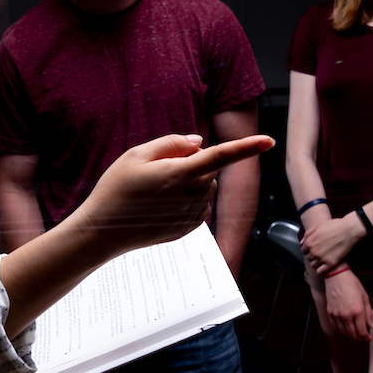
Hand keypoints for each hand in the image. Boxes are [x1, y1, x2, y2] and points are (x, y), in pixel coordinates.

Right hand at [75, 133, 273, 252]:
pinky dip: (185, 200)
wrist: (102, 232)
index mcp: (181, 173)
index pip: (221, 155)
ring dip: (188, 182)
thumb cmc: (116, 189)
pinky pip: (198, 205)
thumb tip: (200, 142)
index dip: (247, 146)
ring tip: (154, 191)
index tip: (270, 141)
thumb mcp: (137, 155)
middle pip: (207, 168)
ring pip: (203, 187)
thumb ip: (172, 142)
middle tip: (156, 170)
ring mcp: (192, 215)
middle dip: (191, 162)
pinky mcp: (189, 228)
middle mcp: (192, 195)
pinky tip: (159, 206)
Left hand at [300, 214, 363, 275]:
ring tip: (324, 259)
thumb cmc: (335, 226)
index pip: (304, 251)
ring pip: (313, 265)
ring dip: (317, 263)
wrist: (349, 230)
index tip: (314, 249)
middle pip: (309, 258)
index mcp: (310, 242)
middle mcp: (314, 251)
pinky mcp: (330, 263)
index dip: (309, 250)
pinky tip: (326, 266)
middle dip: (313, 256)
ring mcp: (322, 258)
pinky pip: (320, 272)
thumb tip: (301, 242)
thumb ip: (308, 234)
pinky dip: (322, 270)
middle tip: (322, 253)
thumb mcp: (318, 226)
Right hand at [324, 269, 372, 341]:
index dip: (367, 338)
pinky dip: (341, 331)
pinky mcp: (330, 313)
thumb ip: (368, 313)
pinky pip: (335, 328)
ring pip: (344, 333)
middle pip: (353, 335)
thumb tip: (371, 326)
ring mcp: (337, 315)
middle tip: (363, 337)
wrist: (336, 276)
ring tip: (356, 333)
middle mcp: (346, 315)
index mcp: (357, 311)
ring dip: (351, 336)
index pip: (362, 332)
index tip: (369, 338)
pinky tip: (346, 329)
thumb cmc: (352, 284)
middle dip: (360, 338)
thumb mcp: (365, 297)